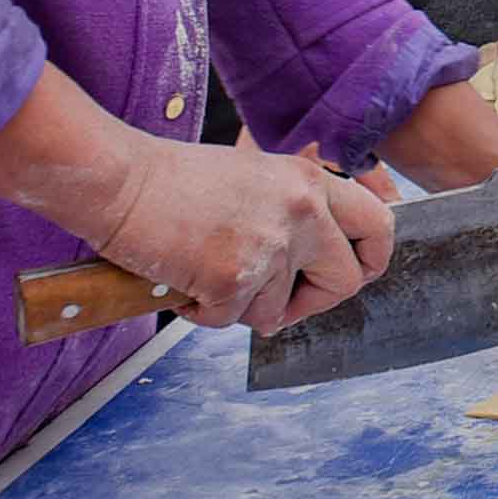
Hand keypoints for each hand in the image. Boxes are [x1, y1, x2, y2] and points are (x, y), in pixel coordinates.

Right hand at [68, 135, 393, 332]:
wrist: (118, 179)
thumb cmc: (171, 180)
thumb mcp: (253, 178)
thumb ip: (291, 214)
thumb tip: (310, 269)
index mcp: (309, 182)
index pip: (379, 225)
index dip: (372, 260)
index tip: (354, 274)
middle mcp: (301, 210)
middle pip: (346, 281)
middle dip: (311, 303)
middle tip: (275, 302)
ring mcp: (270, 245)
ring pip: (276, 311)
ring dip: (240, 304)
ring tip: (203, 271)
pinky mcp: (233, 277)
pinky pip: (229, 319)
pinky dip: (202, 310)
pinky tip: (181, 279)